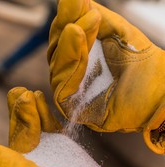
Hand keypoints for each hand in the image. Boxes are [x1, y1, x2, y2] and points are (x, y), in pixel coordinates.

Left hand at [0, 87, 164, 166]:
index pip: (13, 154)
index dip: (18, 126)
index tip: (22, 100)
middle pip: (22, 144)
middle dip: (21, 117)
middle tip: (20, 92)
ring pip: (36, 137)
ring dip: (32, 115)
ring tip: (29, 94)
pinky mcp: (66, 159)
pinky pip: (52, 137)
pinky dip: (48, 121)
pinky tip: (43, 106)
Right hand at [48, 0, 164, 153]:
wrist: (158, 96)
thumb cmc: (144, 69)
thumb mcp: (120, 34)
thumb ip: (97, 18)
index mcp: (84, 58)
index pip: (65, 37)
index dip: (68, 18)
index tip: (76, 1)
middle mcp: (76, 75)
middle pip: (56, 51)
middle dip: (66, 29)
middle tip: (78, 10)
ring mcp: (75, 93)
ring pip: (58, 68)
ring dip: (66, 46)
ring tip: (77, 27)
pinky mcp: (75, 109)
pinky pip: (63, 89)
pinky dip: (69, 66)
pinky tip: (76, 43)